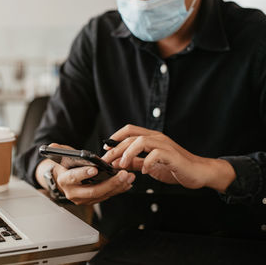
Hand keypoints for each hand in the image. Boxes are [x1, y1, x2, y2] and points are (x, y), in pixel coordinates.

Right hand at [49, 143, 134, 204]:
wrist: (64, 180)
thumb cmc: (65, 166)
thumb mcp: (61, 157)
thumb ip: (59, 150)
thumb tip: (53, 146)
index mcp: (65, 180)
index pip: (74, 178)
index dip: (84, 174)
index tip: (95, 169)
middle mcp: (73, 193)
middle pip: (93, 190)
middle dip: (110, 183)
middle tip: (123, 174)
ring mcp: (84, 199)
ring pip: (103, 195)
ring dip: (118, 186)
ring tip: (129, 176)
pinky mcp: (93, 200)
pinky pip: (107, 196)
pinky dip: (118, 189)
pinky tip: (127, 182)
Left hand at [102, 125, 235, 191]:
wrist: (198, 173)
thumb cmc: (174, 168)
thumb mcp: (150, 165)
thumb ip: (136, 163)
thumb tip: (119, 163)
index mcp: (151, 138)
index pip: (129, 130)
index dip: (115, 137)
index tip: (105, 148)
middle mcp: (157, 138)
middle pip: (131, 137)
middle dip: (116, 149)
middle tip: (107, 161)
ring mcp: (165, 145)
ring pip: (141, 141)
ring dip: (128, 153)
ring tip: (122, 165)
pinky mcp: (172, 155)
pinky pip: (155, 154)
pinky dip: (147, 163)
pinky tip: (145, 172)